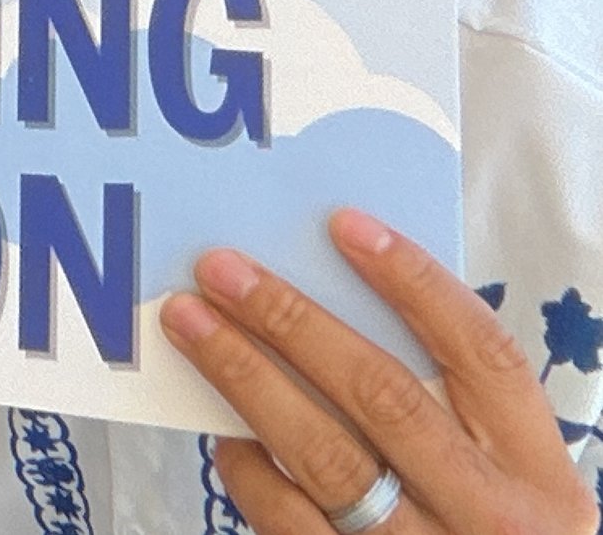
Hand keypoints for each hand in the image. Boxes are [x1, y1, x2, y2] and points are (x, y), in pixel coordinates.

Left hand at [159, 209, 592, 534]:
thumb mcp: (503, 480)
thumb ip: (450, 410)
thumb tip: (335, 300)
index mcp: (538, 477)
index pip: (483, 355)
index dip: (416, 283)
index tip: (346, 225)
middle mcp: (489, 517)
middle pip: (384, 397)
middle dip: (293, 322)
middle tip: (223, 270)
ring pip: (325, 455)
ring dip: (247, 377)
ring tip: (192, 323)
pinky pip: (288, 518)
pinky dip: (249, 468)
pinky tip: (222, 431)